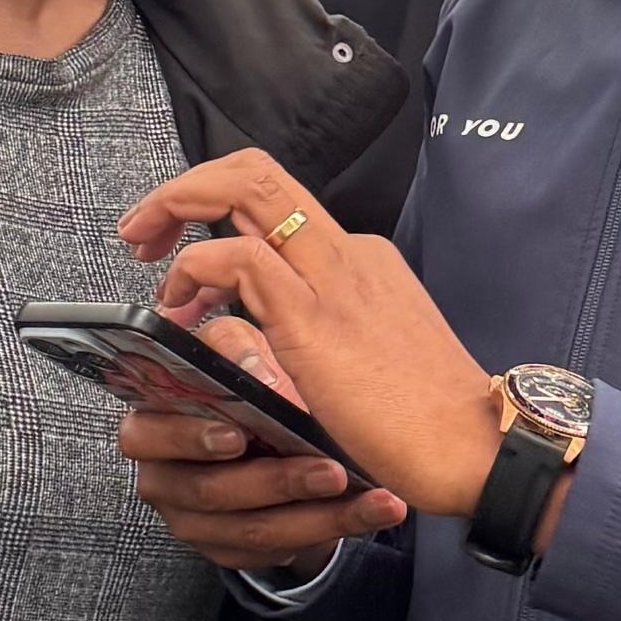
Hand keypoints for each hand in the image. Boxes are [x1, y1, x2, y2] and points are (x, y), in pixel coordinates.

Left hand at [117, 151, 505, 520]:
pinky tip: (183, 310)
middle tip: (143, 231)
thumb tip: (265, 347)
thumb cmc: (426, 423)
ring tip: (146, 258)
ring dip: (175, 207)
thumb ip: (321, 339)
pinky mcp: (313, 320)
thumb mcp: (370, 360)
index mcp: (361, 261)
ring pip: (243, 190)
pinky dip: (195, 270)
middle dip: (185, 187)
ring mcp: (332, 279)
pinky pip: (238, 259)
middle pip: (255, 173)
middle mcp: (347, 253)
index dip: (218, 215)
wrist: (477, 448)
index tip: (184, 259)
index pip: (279, 205)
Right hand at [118, 313, 406, 573]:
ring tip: (374, 499)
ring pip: (254, 530)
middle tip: (332, 471)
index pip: (146, 436)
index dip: (190, 438)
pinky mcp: (230, 550)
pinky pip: (280, 550)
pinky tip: (371, 512)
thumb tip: (258, 372)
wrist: (276, 434)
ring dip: (321, 515)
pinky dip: (333, 529)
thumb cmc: (249, 384)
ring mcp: (195, 522)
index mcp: (150, 424)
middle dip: (279, 481)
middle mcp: (164, 479)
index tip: (239, 436)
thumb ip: (239, 348)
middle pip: (211, 490)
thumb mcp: (242, 349)